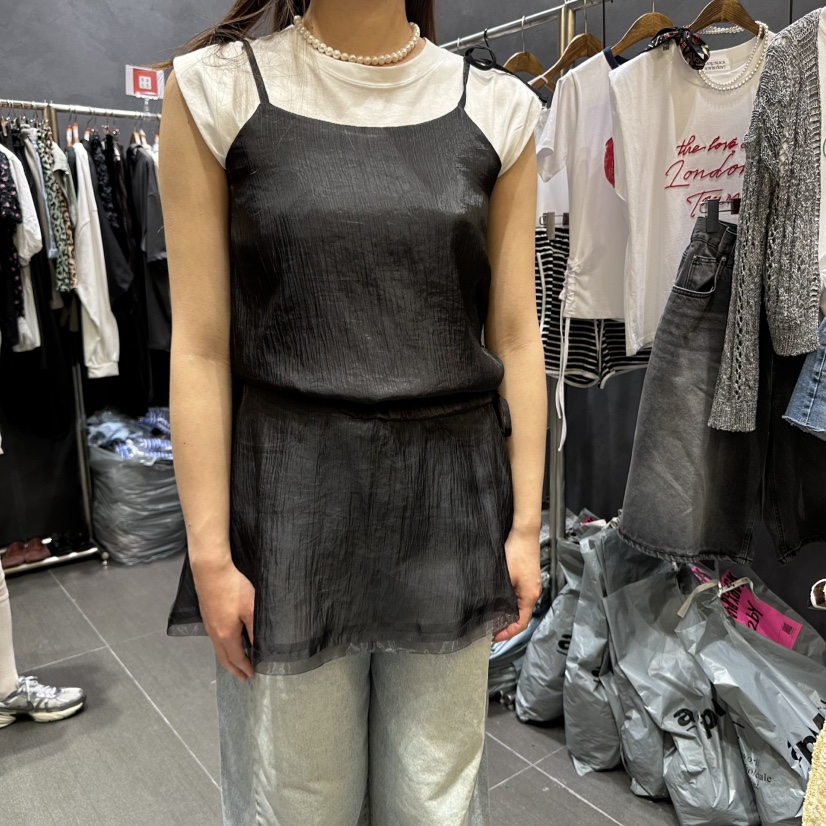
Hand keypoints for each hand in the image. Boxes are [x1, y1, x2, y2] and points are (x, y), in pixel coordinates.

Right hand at [192, 557, 255, 681]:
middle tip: (242, 678)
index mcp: (226, 634)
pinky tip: (226, 643)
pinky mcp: (206, 616)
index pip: (236, 657)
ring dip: (227, 659)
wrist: (211, 571)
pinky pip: (214, 639)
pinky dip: (222, 648)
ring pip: (218, 649)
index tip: (251, 675)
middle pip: (224, 657)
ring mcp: (208, 625)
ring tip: (235, 664)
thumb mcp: (250, 607)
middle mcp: (214, 633)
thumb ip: (254, 628)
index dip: (244, 667)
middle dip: (234, 669)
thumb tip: (258, 646)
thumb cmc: (233, 588)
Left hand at [494, 527, 541, 642]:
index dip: (508, 633)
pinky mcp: (528, 578)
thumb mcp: (504, 576)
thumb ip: (498, 594)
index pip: (521, 622)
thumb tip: (489, 609)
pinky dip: (510, 603)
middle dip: (507, 625)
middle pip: (522, 616)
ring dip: (508, 613)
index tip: (495, 637)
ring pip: (520, 606)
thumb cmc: (517, 552)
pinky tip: (498, 601)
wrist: (524, 533)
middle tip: (491, 629)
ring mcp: (531, 585)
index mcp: (530, 595)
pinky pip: (519, 596)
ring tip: (493, 617)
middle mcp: (533, 592)